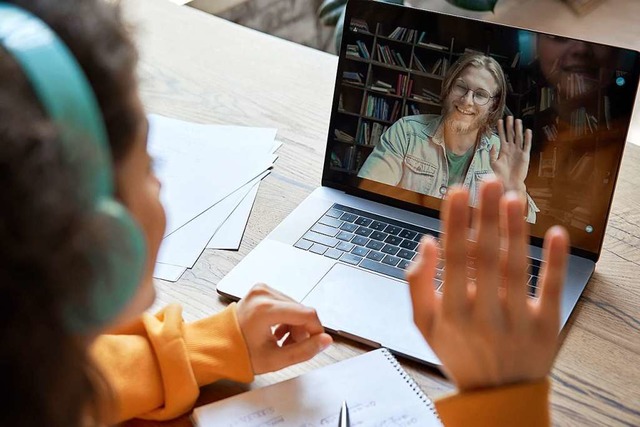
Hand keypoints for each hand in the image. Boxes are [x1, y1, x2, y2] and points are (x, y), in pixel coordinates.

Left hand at [236, 283, 332, 373]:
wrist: (217, 345)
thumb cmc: (240, 354)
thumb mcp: (275, 359)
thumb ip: (304, 351)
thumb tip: (325, 341)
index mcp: (265, 309)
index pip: (307, 314)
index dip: (317, 330)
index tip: (316, 343)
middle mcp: (263, 294)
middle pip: (301, 310)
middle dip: (302, 330)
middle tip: (290, 346)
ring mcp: (261, 289)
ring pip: (295, 306)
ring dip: (294, 324)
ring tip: (282, 340)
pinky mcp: (261, 289)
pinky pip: (285, 302)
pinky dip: (286, 317)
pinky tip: (277, 331)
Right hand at [407, 180, 568, 390]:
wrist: (497, 395)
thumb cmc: (458, 350)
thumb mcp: (424, 324)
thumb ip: (417, 284)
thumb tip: (426, 242)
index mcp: (451, 312)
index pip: (453, 259)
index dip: (455, 223)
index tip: (457, 192)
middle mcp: (483, 315)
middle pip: (486, 257)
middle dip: (486, 217)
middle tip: (487, 182)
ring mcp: (517, 321)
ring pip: (516, 268)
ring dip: (515, 230)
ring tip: (512, 198)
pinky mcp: (546, 326)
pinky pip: (552, 289)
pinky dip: (555, 261)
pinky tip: (555, 233)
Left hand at [490, 116, 531, 193]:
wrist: (509, 183)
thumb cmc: (500, 175)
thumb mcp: (493, 163)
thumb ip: (492, 154)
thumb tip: (493, 144)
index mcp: (503, 150)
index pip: (502, 136)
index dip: (500, 129)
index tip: (499, 121)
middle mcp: (511, 150)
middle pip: (511, 135)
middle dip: (510, 126)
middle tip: (509, 116)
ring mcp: (518, 152)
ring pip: (518, 138)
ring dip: (518, 129)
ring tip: (517, 121)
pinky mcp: (525, 156)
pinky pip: (526, 145)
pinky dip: (527, 138)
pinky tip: (527, 131)